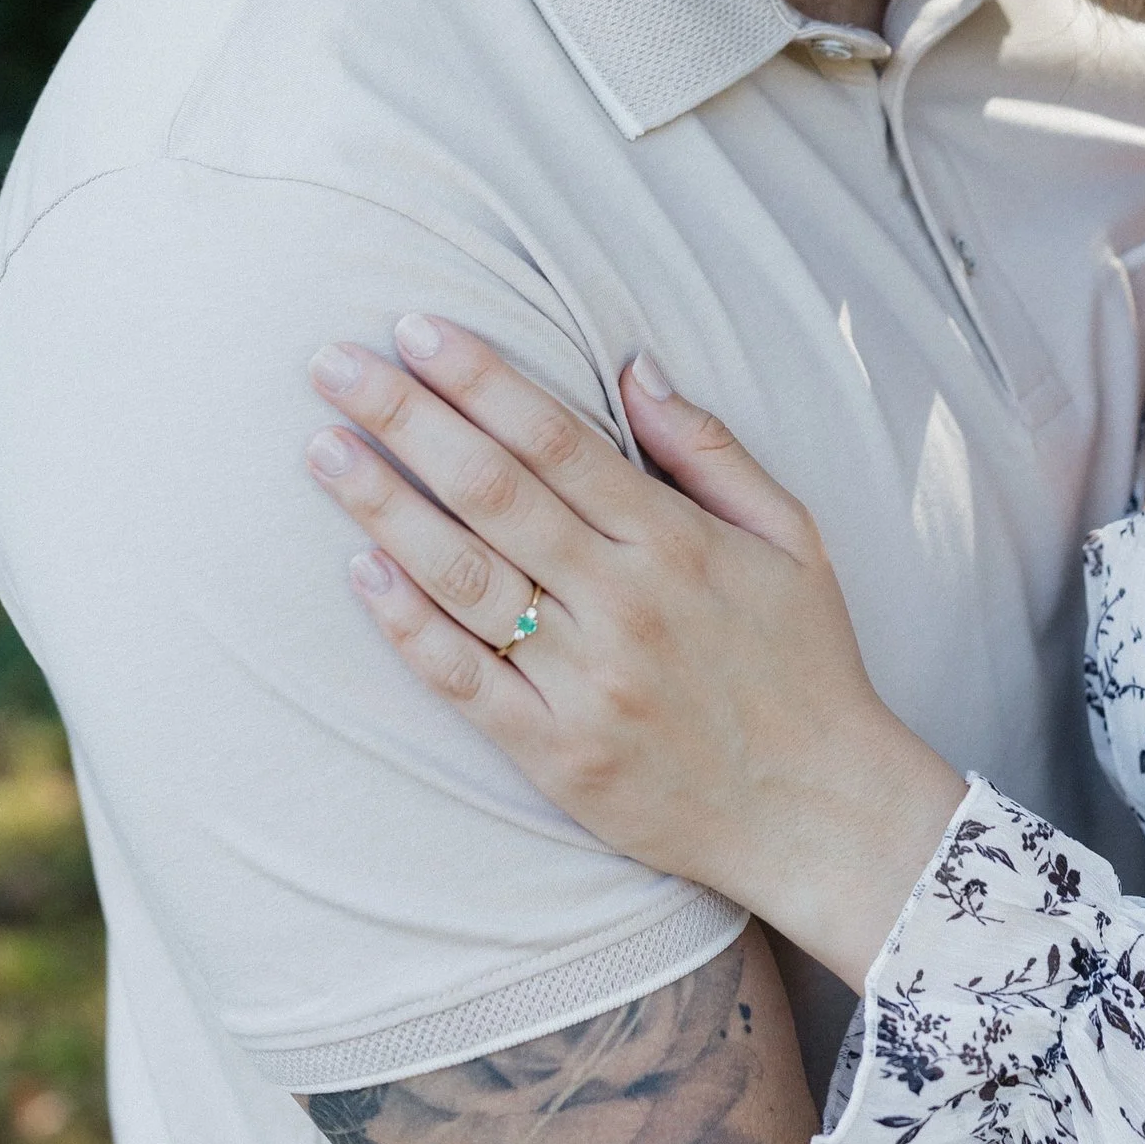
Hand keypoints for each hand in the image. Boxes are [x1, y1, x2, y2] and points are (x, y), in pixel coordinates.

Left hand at [303, 321, 968, 980]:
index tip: (415, 329)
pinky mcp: (556, 755)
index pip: (556, 440)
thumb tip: (632, 364)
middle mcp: (625, 605)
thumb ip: (710, 448)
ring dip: (384, 508)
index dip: (480, 378)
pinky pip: (464, 681)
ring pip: (464, 578)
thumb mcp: (793, 536)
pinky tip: (360, 570)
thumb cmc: (805, 662)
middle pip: (493, 492)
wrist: (822, 814)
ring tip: (322, 449)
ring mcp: (585, 683)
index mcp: (677, 542)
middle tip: (334, 364)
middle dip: (406, 419)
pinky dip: (407, 625)